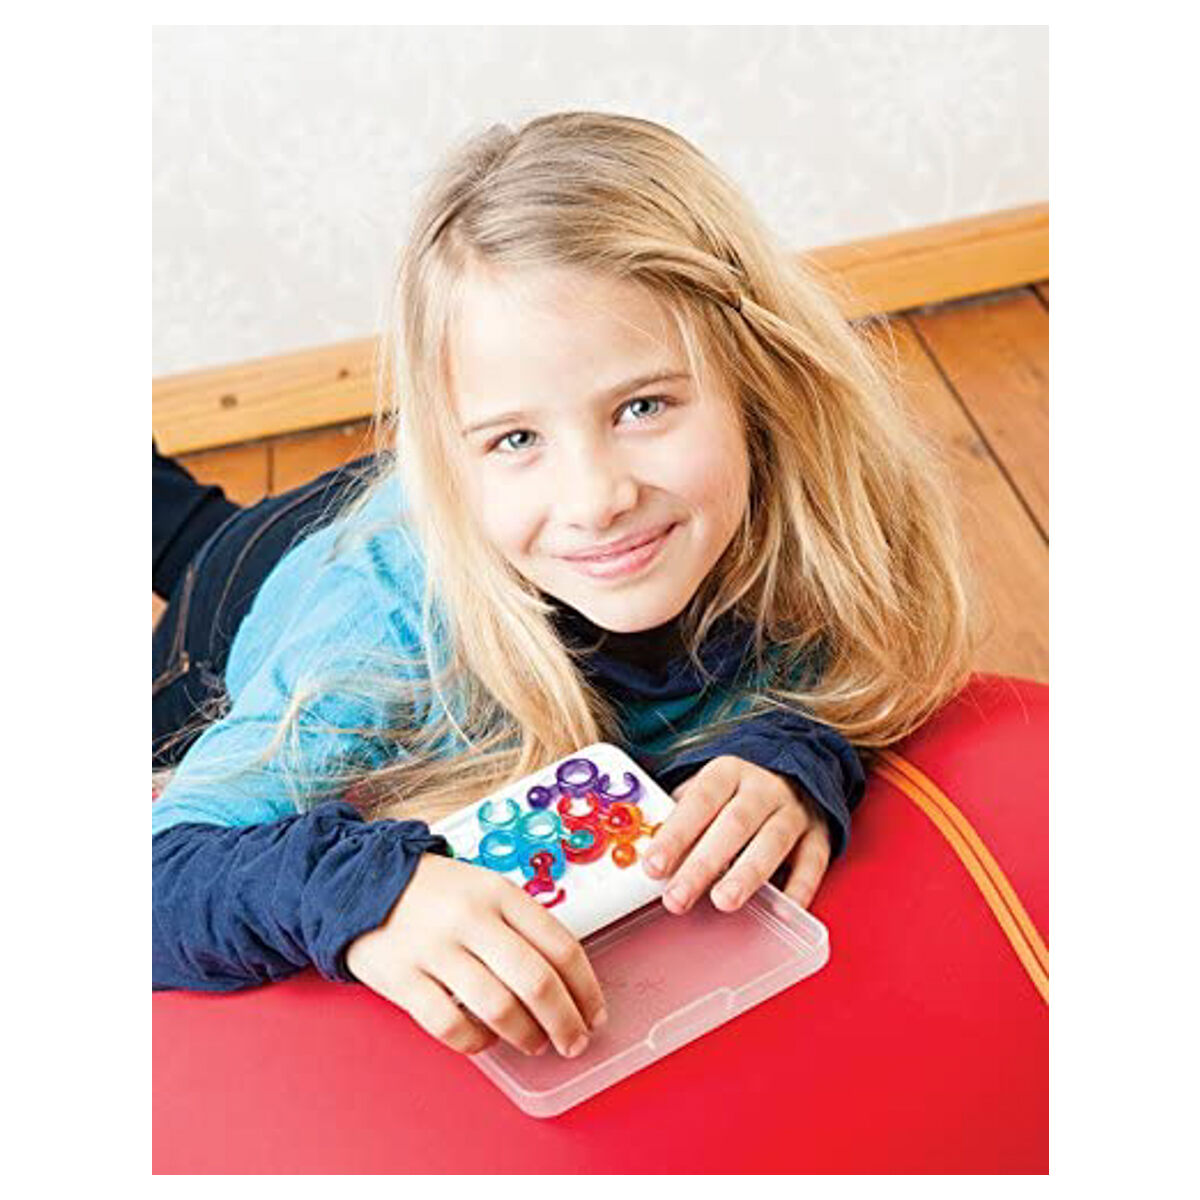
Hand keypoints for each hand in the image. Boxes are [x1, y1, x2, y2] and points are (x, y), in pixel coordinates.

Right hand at [346, 853, 606, 1058]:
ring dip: (526, 1036)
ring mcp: (435, 948)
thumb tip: (567, 977)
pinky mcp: (403, 978)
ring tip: (534, 1043)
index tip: (594, 1012)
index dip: (586, 988)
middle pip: (536, 981)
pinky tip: (486, 1039)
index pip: (560, 945)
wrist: (359, 882)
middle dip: (565, 1021)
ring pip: (499, 1007)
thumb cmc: (434, 893)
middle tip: (574, 1042)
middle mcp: (471, 918)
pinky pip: (450, 1026)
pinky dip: (476, 1042)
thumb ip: (521, 924)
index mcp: (499, 892)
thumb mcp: (484, 888)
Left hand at [643, 755, 832, 911]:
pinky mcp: (819, 834)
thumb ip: (682, 816)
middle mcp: (763, 788)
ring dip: (747, 874)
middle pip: (733, 824)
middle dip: (703, 864)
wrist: (795, 771)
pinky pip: (813, 862)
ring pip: (773, 841)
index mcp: (728, 771)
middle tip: (677, 897)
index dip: (676, 834)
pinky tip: (782, 909)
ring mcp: (794, 810)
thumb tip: (652, 852)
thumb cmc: (738, 790)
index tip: (653, 866)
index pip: (699, 801)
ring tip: (723, 902)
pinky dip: (799, 887)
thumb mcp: (707, 789)